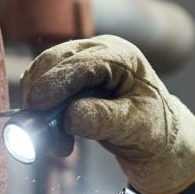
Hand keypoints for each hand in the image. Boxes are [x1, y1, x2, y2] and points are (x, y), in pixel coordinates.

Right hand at [21, 35, 194, 193]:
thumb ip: (104, 120)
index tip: (36, 106)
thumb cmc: (154, 128)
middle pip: (55, 61)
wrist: (158, 136)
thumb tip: (70, 116)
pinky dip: (44, 111)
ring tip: (57, 141)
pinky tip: (59, 136)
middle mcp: (100, 51)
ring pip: (44, 73)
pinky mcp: (72, 78)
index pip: (81, 63)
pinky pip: (46, 88)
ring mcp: (84, 61)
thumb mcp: (136, 127)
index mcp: (122, 56)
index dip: (55, 83)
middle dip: (42, 94)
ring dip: (41, 106)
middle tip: (39, 129)